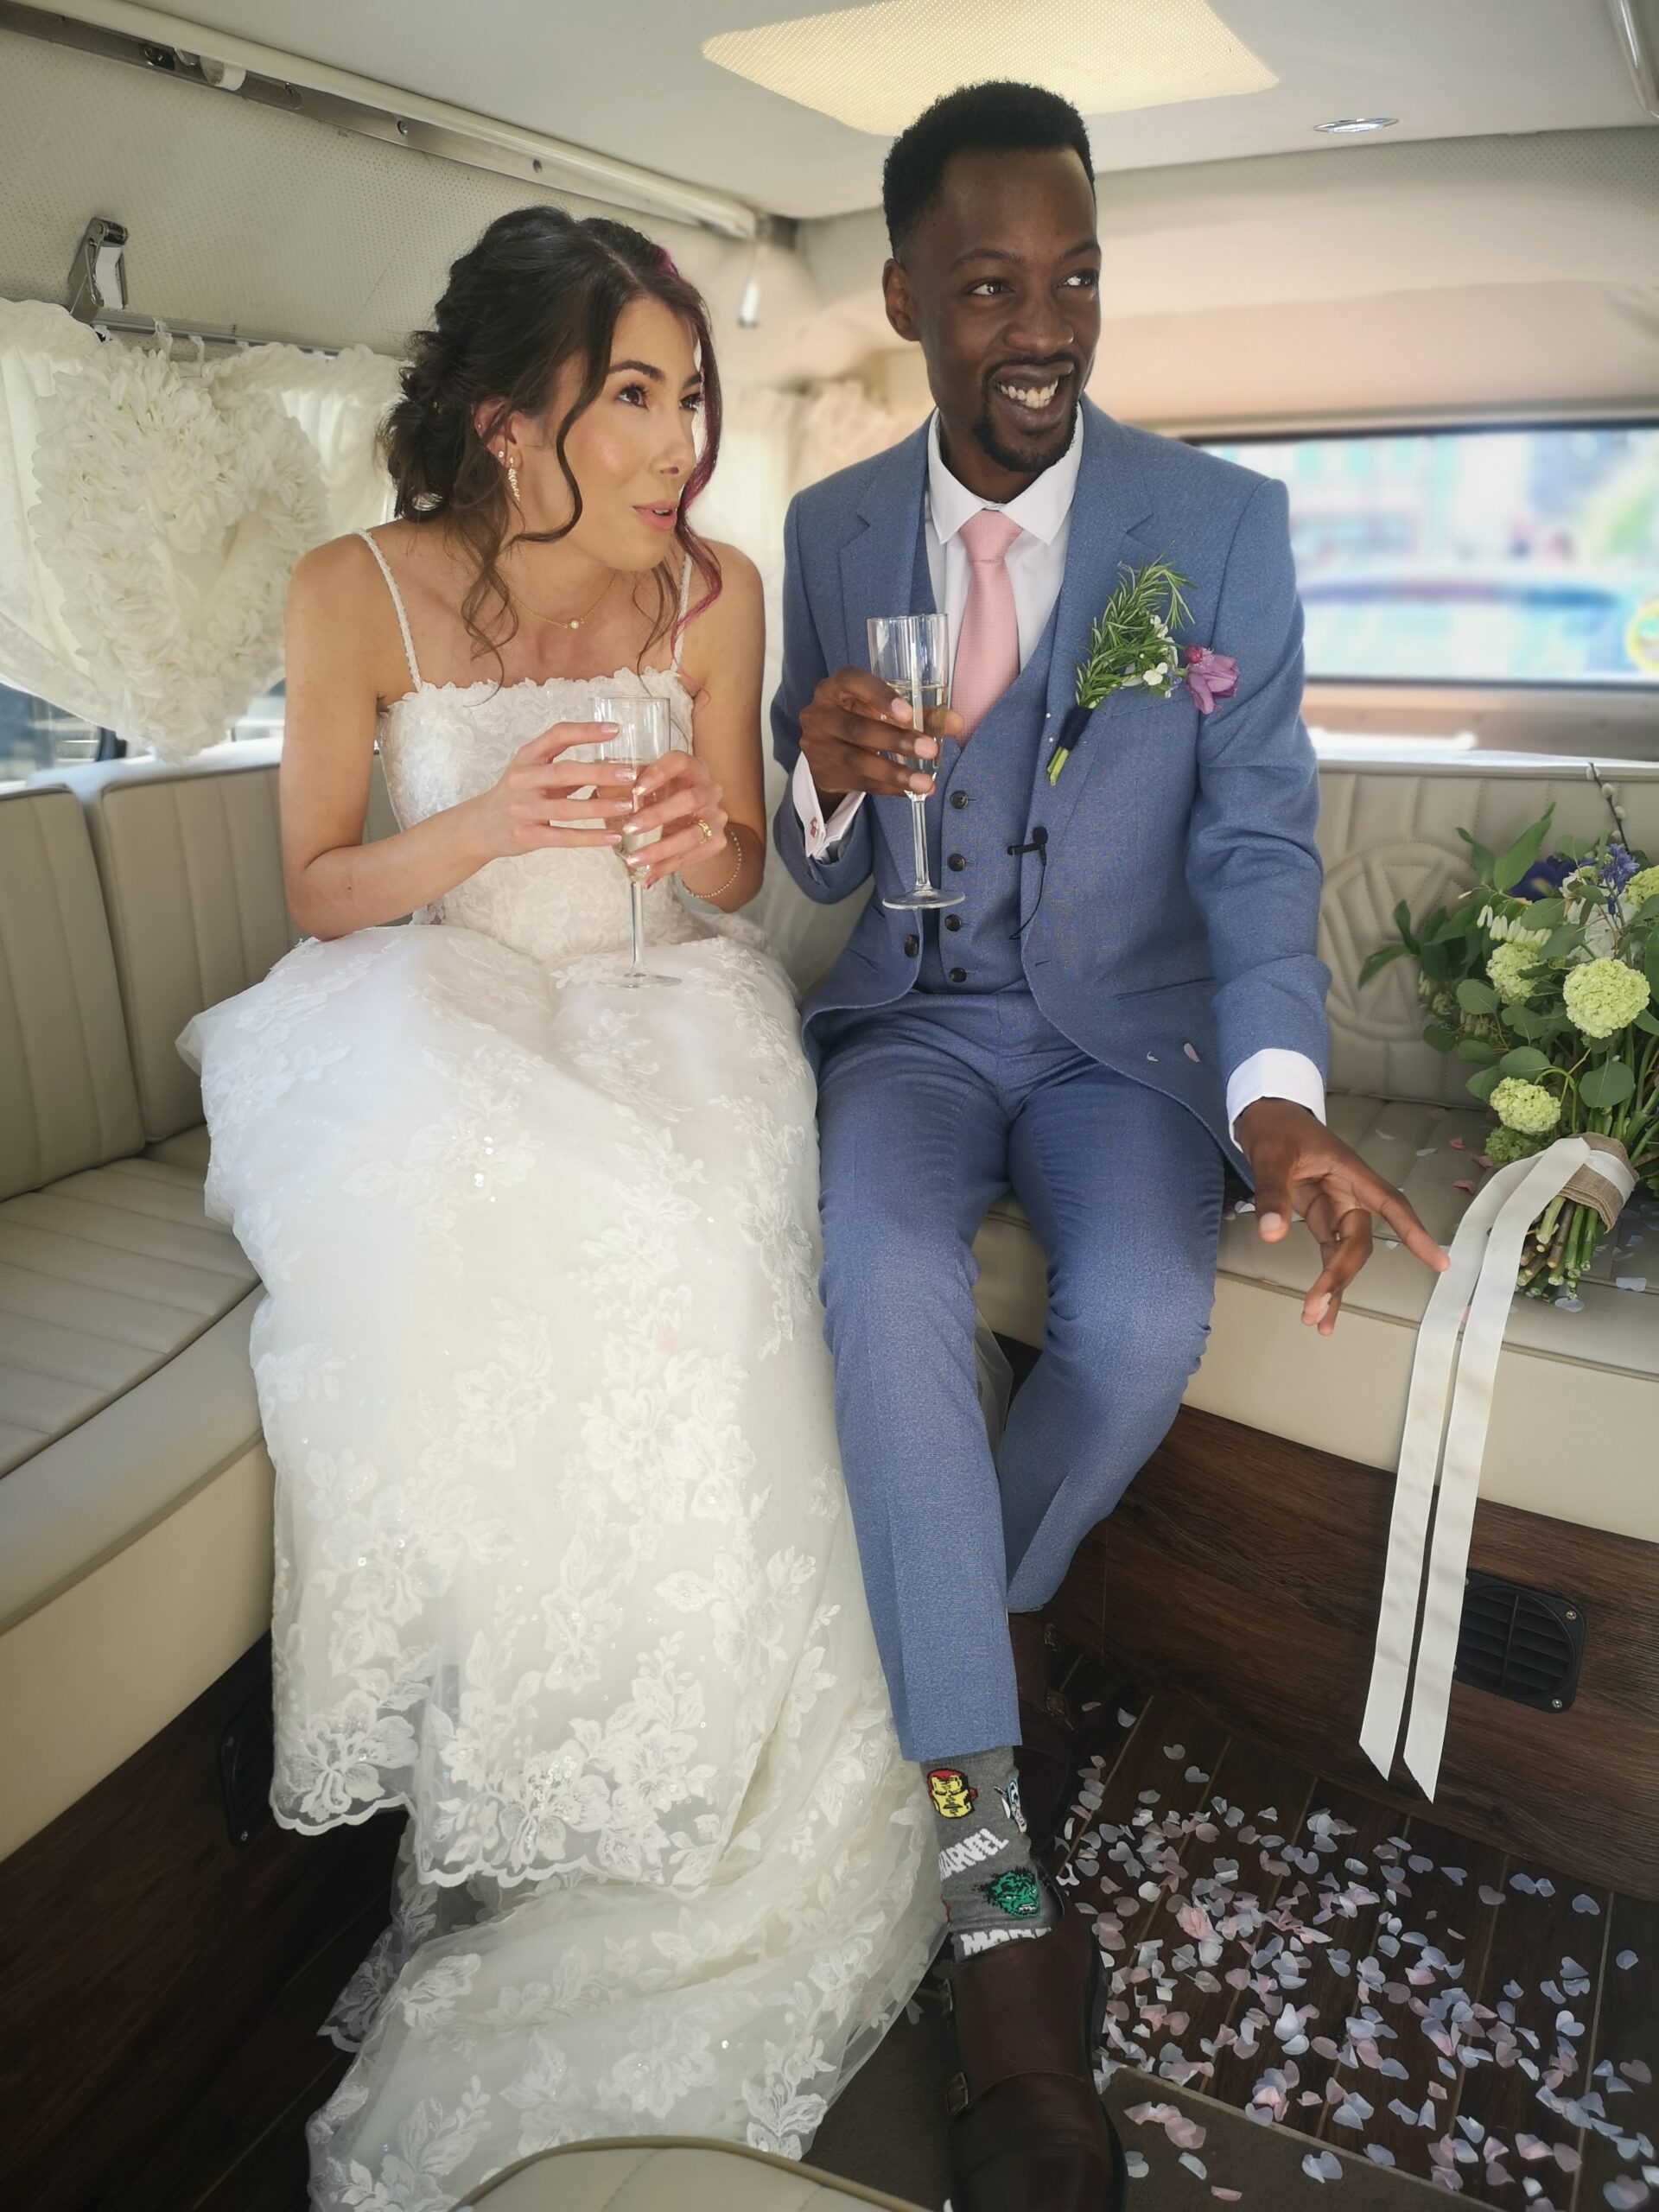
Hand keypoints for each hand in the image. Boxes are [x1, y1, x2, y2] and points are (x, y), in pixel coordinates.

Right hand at [464, 723, 635, 862]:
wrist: (481, 826)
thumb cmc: (516, 795)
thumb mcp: (532, 772)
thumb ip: (564, 768)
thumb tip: (610, 765)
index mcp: (527, 757)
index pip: (557, 735)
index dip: (586, 731)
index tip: (615, 730)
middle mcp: (524, 780)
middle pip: (565, 772)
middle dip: (600, 773)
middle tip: (630, 773)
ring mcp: (524, 809)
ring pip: (568, 809)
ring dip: (600, 807)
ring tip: (628, 806)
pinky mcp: (528, 835)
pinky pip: (564, 837)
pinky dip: (590, 838)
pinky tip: (612, 837)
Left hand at [622, 748, 727, 886]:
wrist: (694, 825)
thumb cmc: (663, 799)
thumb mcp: (648, 789)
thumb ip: (627, 788)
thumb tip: (595, 790)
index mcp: (691, 768)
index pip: (680, 762)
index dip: (659, 774)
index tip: (636, 790)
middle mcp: (709, 789)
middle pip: (689, 800)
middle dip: (658, 816)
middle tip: (630, 828)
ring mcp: (716, 816)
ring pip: (692, 835)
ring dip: (660, 849)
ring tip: (634, 860)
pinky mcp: (717, 841)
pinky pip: (690, 857)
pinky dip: (666, 867)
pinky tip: (647, 876)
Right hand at [799, 666, 963, 809]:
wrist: (823, 748)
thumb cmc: (859, 716)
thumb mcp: (879, 708)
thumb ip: (919, 712)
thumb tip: (957, 722)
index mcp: (833, 688)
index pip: (851, 682)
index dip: (879, 696)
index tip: (908, 713)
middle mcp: (820, 715)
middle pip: (857, 728)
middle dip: (896, 740)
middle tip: (930, 750)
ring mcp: (819, 746)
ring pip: (858, 761)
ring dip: (895, 773)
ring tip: (924, 783)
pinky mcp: (825, 773)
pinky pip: (860, 783)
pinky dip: (888, 788)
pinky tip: (910, 792)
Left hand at [1234, 1098, 1449, 1335]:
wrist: (1264, 1117)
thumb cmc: (1277, 1128)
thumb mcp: (1272, 1156)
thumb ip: (1273, 1194)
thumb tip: (1271, 1234)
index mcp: (1351, 1174)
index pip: (1390, 1205)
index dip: (1413, 1232)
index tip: (1438, 1262)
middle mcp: (1351, 1195)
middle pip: (1359, 1241)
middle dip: (1341, 1276)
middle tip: (1317, 1308)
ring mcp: (1337, 1209)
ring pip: (1346, 1254)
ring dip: (1334, 1287)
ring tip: (1318, 1322)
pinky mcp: (1321, 1220)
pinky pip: (1330, 1255)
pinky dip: (1326, 1282)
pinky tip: (1321, 1312)